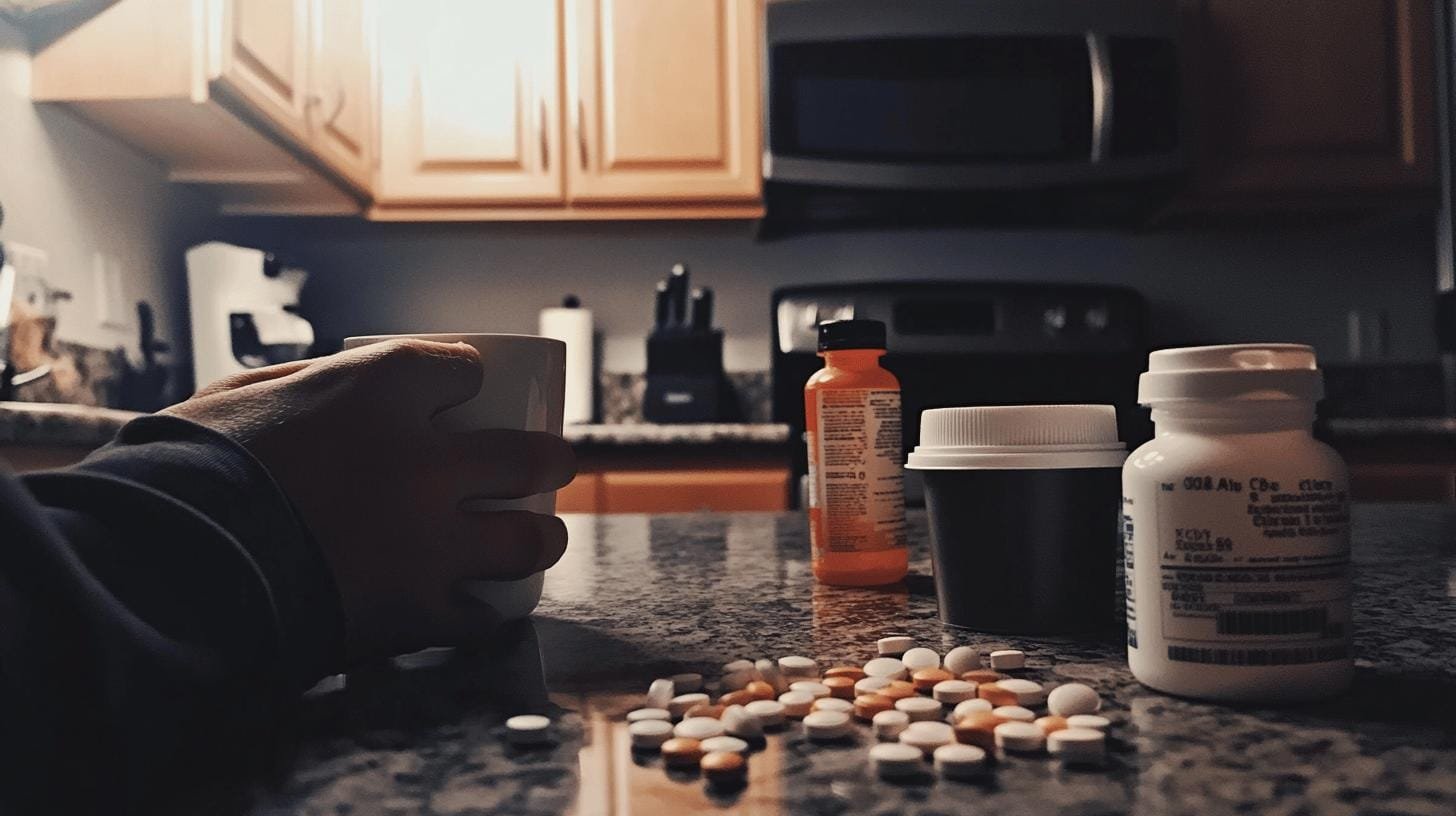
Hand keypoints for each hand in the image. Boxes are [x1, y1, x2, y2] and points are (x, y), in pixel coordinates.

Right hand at [164, 339, 574, 659]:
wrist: (170, 567)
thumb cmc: (188, 470)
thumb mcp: (236, 397)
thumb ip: (297, 385)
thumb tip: (327, 382)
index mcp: (378, 391)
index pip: (458, 367)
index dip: (468, 376)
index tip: (466, 387)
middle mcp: (424, 461)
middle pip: (529, 454)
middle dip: (552, 459)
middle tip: (555, 464)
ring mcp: (429, 541)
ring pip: (529, 539)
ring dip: (540, 538)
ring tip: (539, 538)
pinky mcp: (417, 610)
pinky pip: (482, 616)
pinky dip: (483, 610)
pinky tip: (480, 606)